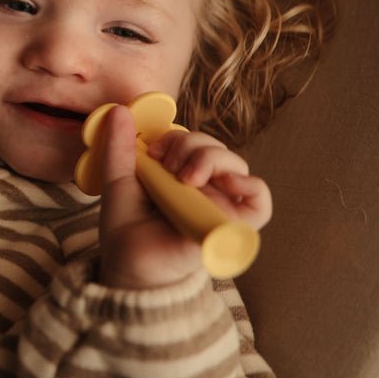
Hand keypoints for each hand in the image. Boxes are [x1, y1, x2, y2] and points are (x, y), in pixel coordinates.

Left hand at [98, 106, 271, 288]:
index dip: (178, 137)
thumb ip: (120, 148)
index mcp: (180, 174)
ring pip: (236, 165)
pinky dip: (248, 183)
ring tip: (186, 178)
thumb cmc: (127, 231)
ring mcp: (221, 205)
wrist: (130, 267)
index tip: (154, 151)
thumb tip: (118, 110)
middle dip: (192, 144)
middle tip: (169, 165)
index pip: (195, 141)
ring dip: (211, 159)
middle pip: (216, 148)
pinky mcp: (236, 225)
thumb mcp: (119, 182)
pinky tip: (222, 184)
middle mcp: (205, 187)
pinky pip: (260, 199)